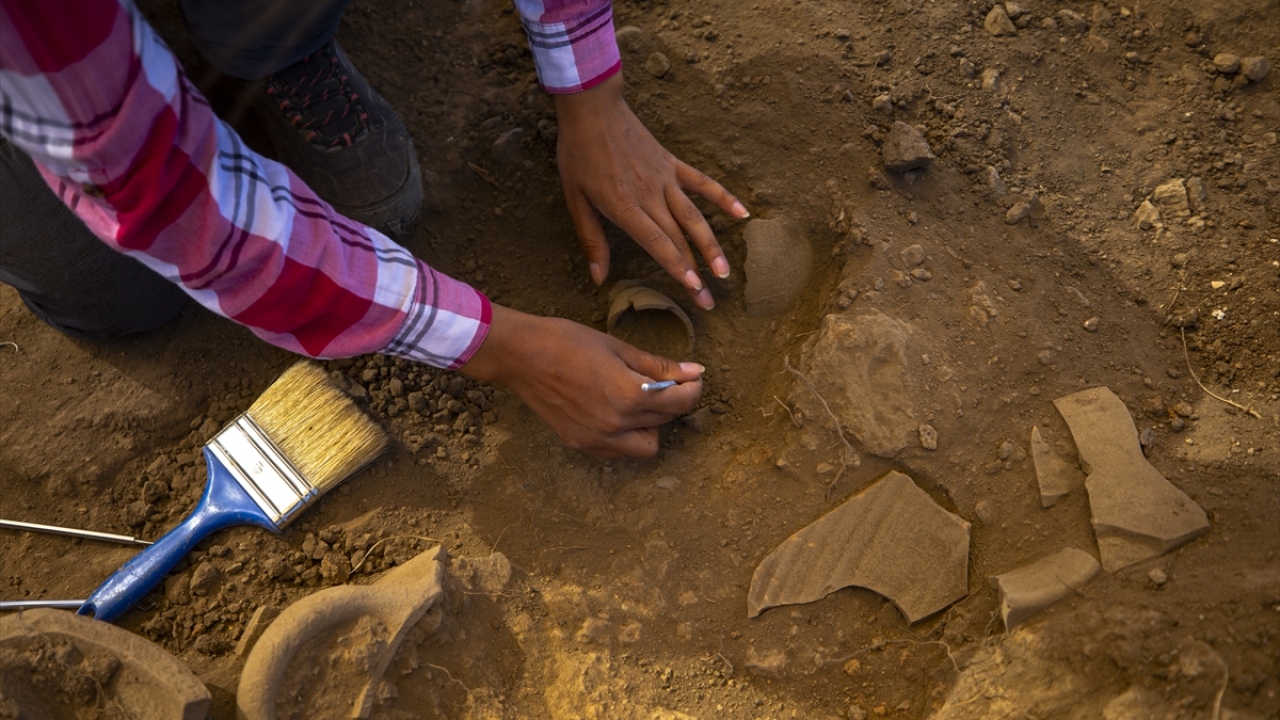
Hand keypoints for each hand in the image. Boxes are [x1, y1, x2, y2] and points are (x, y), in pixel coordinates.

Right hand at [458, 304, 703, 457]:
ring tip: (638, 402)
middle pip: (665, 421)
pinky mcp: (581, 444)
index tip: (693, 377)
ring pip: (645, 447)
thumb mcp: (618, 348)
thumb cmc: (568, 342)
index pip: (680, 402)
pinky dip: (625, 438)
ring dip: (650, 427)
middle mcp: (616, 425)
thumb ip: (657, 365)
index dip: (693, 388)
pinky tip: (616, 414)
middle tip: (664, 383)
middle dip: (672, 402)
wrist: (521, 356)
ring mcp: (597, 439)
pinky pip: (617, 452)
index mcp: (629, 396)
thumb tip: (693, 371)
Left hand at [555, 72, 748, 309]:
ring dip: (712, 246)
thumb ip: (591, 239)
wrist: (593, 108)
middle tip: (709, 300)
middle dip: (696, 271)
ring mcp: (666, 179)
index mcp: (625, 207)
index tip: (694, 288)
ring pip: (695, 217)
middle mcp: (651, 195)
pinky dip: (724, 197)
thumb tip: (599, 278)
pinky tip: (743, 214)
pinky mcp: (673, 164)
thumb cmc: (579, 154)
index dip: (678, 267)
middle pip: (679, 239)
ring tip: (725, 271)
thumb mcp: (575, 199)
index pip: (658, 244)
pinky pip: (703, 183)